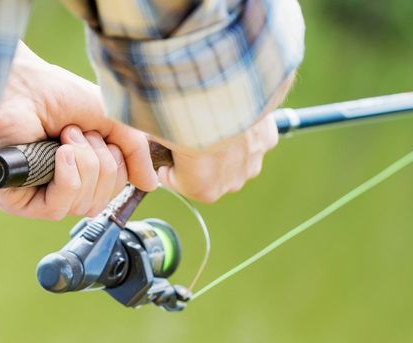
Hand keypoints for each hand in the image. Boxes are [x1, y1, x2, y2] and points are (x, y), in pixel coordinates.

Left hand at [0, 42, 157, 219]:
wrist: (24, 83)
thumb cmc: (60, 94)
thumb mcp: (115, 122)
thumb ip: (135, 153)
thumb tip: (150, 184)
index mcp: (80, 171)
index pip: (112, 194)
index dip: (115, 166)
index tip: (98, 133)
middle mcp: (57, 187)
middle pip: (100, 203)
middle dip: (101, 164)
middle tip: (77, 132)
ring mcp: (36, 195)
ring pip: (83, 206)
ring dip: (84, 164)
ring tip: (65, 136)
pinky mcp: (14, 201)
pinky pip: (58, 208)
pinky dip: (69, 178)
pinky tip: (61, 153)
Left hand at [157, 114, 278, 202]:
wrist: (219, 84)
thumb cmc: (182, 111)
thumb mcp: (152, 130)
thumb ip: (150, 141)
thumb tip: (145, 135)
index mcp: (202, 189)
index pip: (178, 181)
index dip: (167, 161)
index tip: (163, 144)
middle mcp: (232, 182)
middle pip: (208, 174)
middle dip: (196, 158)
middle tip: (185, 129)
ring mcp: (253, 161)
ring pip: (234, 160)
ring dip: (222, 146)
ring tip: (209, 119)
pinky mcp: (267, 140)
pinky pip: (253, 140)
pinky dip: (244, 129)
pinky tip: (231, 112)